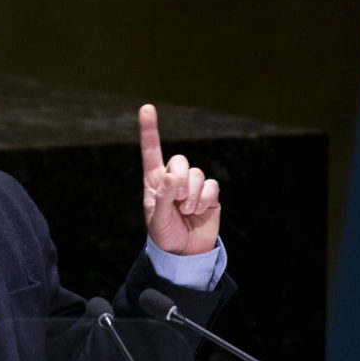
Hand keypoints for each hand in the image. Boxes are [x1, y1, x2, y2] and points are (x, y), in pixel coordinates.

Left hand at [139, 104, 220, 255]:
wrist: (184, 253)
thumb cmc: (164, 235)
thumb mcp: (157, 219)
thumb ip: (162, 197)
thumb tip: (172, 176)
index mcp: (155, 181)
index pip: (152, 151)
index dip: (150, 129)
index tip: (147, 108)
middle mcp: (174, 179)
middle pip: (180, 161)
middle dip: (180, 182)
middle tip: (177, 202)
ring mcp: (193, 186)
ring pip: (198, 174)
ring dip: (192, 196)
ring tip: (186, 212)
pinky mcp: (210, 195)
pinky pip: (212, 186)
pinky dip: (206, 200)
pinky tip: (199, 212)